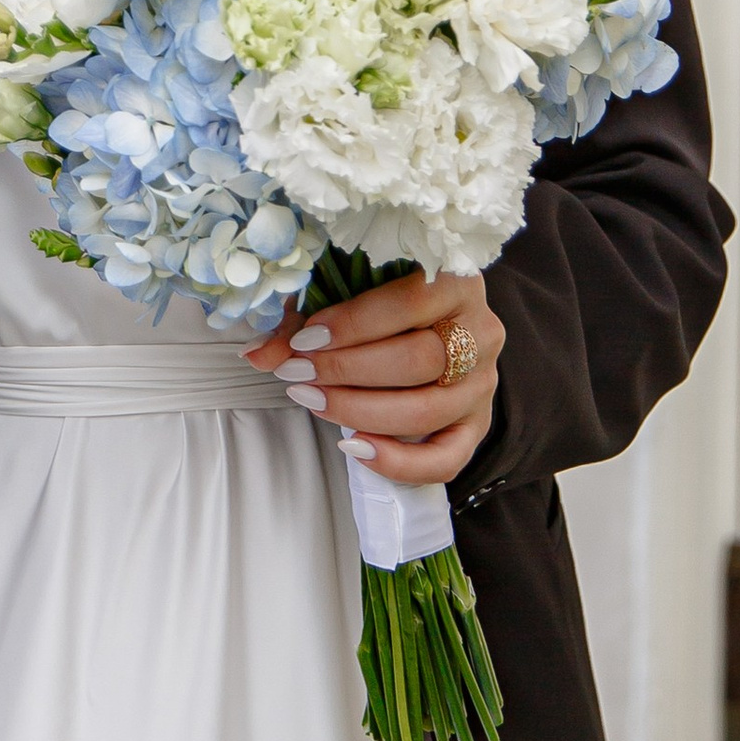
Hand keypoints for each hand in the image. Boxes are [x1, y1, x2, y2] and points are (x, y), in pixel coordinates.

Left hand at [246, 268, 503, 485]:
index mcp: (457, 278)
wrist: (430, 319)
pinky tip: (353, 446)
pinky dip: (398, 462)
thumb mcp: (344, 287)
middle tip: (297, 372)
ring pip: (428, 409)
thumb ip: (303, 316)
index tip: (304, 339)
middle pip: (420, 360)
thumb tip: (256, 354)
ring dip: (360, 411)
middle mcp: (481, 330)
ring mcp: (483, 382)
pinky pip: (447, 458)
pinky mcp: (477, 424)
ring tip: (312, 401)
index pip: (411, 302)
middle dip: (348, 370)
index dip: (354, 323)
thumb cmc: (381, 294)